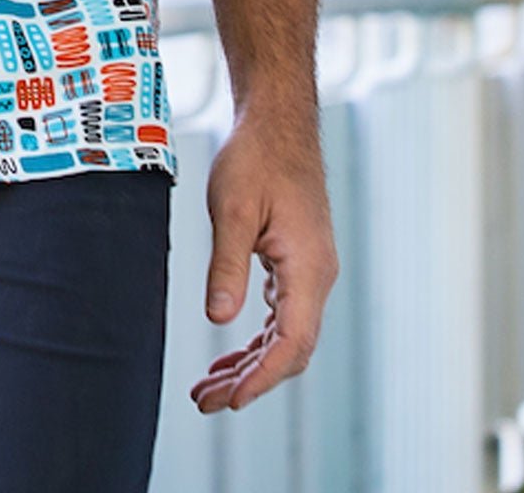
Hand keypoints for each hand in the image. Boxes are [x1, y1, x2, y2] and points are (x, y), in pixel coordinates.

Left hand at [190, 103, 338, 412]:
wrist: (277, 122)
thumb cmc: (256, 157)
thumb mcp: (233, 210)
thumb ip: (228, 266)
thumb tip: (219, 320)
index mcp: (307, 269)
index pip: (293, 344)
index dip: (262, 377)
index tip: (230, 400)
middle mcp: (317, 277)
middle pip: (291, 349)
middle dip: (250, 380)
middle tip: (206, 401)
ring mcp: (310, 270)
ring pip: (287, 335)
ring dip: (251, 362)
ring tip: (210, 385)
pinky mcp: (299, 261)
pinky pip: (283, 314)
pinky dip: (258, 337)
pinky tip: (232, 348)